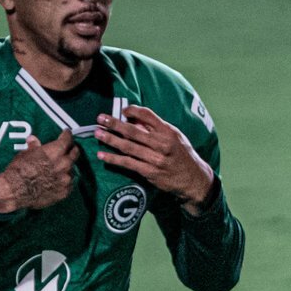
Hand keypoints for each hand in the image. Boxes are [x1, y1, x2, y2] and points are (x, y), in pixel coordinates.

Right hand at [0, 130, 79, 212]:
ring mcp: (66, 179)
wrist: (15, 191)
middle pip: (75, 153)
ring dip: (67, 167)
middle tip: (70, 148)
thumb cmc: (19, 169)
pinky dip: (64, 181)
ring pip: (72, 170)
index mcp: (56, 151)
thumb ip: (34, 147)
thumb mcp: (25, 153)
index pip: (67, 139)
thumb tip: (33, 139)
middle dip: (72, 149)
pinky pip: (69, 184)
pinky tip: (58, 181)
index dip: (67, 135)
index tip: (67, 133)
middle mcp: (64, 164)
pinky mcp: (64, 192)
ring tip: (60, 168)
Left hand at [95, 107, 215, 211]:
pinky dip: (113, 159)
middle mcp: (161, 144)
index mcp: (168, 131)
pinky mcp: (149, 172)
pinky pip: (128, 163)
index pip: (147, 115)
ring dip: (110, 140)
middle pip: (133, 131)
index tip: (122, 111)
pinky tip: (102, 156)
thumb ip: (157, 128)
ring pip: (128, 147)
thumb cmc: (182, 155)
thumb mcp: (175, 137)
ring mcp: (155, 159)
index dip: (133, 111)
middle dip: (114, 124)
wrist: (193, 179)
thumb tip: (136, 120)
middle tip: (100, 118)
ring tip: (97, 133)